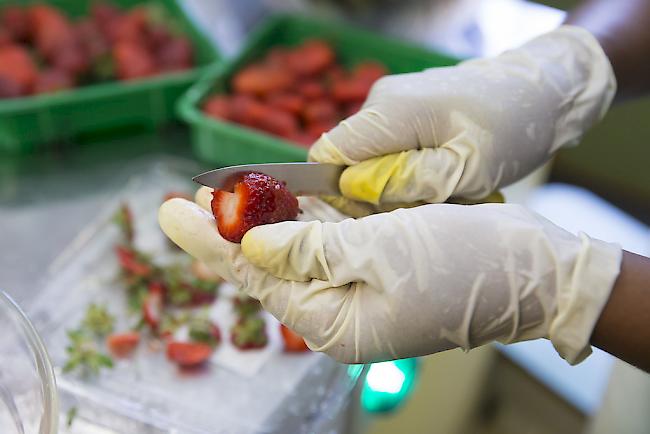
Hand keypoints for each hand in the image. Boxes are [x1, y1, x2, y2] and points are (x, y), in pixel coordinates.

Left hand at [159, 191, 620, 363]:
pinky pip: (328, 246)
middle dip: (226, 234)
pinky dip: (301, 224)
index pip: (257, 277)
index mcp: (335, 320)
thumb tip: (253, 245)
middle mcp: (340, 312)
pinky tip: (276, 207)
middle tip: (183, 207)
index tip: (172, 212)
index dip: (211, 241)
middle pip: (269, 268)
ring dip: (260, 226)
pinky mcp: (378, 271)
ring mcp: (359, 292)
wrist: (532, 272)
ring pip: (296, 254)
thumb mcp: (380, 253)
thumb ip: (311, 249)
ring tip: (218, 202)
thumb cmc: (464, 265)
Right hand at [310, 26, 615, 204]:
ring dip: (398, 186)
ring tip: (444, 191)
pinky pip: (390, 151)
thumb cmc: (513, 126)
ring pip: (370, 161)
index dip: (339, 192)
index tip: (378, 212)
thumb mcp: (468, 169)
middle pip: (347, 163)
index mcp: (390, 112)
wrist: (541, 89)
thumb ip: (408, 181)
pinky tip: (444, 177)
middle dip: (376, 194)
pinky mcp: (407, 111)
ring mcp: (393, 104)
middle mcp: (381, 102)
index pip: (327, 155)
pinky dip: (411, 172)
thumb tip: (354, 190)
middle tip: (424, 207)